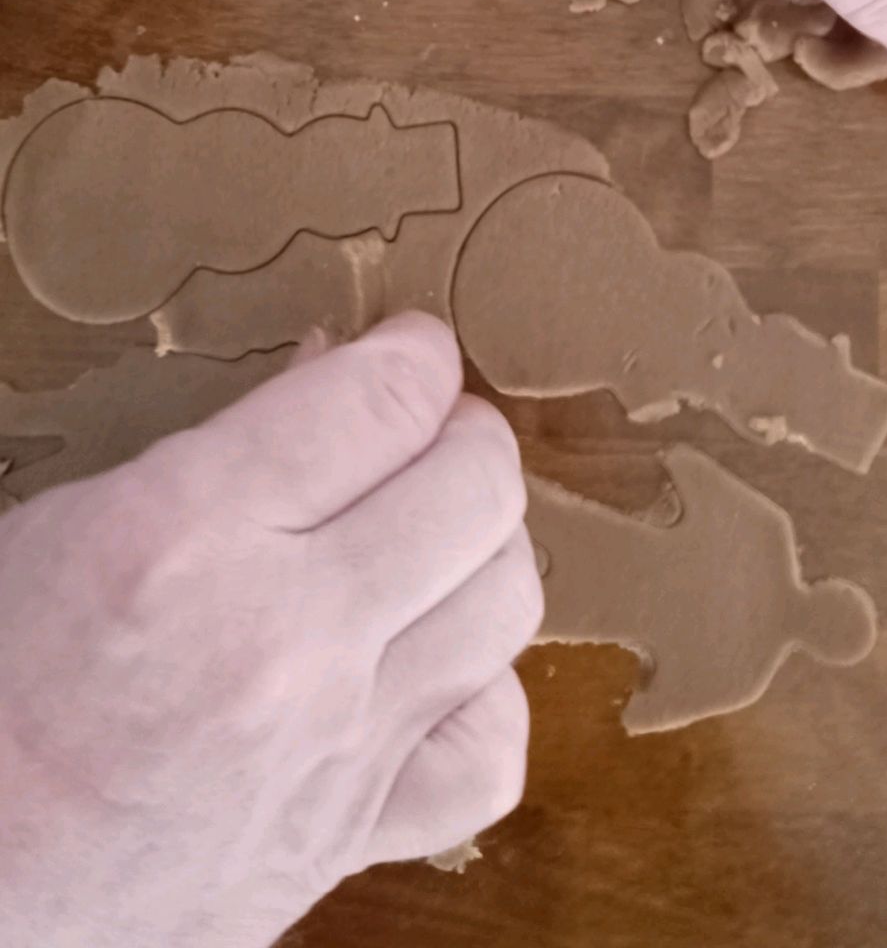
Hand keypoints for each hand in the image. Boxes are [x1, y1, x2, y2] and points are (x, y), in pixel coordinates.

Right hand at [0, 313, 540, 947]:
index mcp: (188, 534)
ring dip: (482, 544)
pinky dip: (482, 694)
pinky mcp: (353, 835)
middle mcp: (284, 637)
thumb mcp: (80, 518)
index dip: (416, 354)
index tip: (411, 351)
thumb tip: (340, 372)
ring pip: (505, 599)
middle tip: (424, 432)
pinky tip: (436, 668)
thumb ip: (227, 443)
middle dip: (462, 434)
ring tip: (433, 533)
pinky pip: (489, 752)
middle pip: (476, 487)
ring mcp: (335, 746)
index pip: (386, 401)